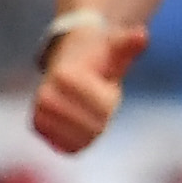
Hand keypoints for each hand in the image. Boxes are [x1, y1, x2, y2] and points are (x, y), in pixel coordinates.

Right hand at [29, 19, 148, 154]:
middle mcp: (45, 95)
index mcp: (65, 76)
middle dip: (101, 115)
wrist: (68, 61)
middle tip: (94, 96)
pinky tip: (78, 121)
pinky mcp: (39, 127)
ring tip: (85, 106)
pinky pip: (70, 147)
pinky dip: (81, 139)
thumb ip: (128, 44)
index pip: (104, 108)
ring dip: (91, 127)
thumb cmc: (98, 57)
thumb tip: (142, 35)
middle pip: (95, 127)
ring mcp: (40, 113)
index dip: (110, 98)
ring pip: (82, 139)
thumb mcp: (115, 47)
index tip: (102, 83)